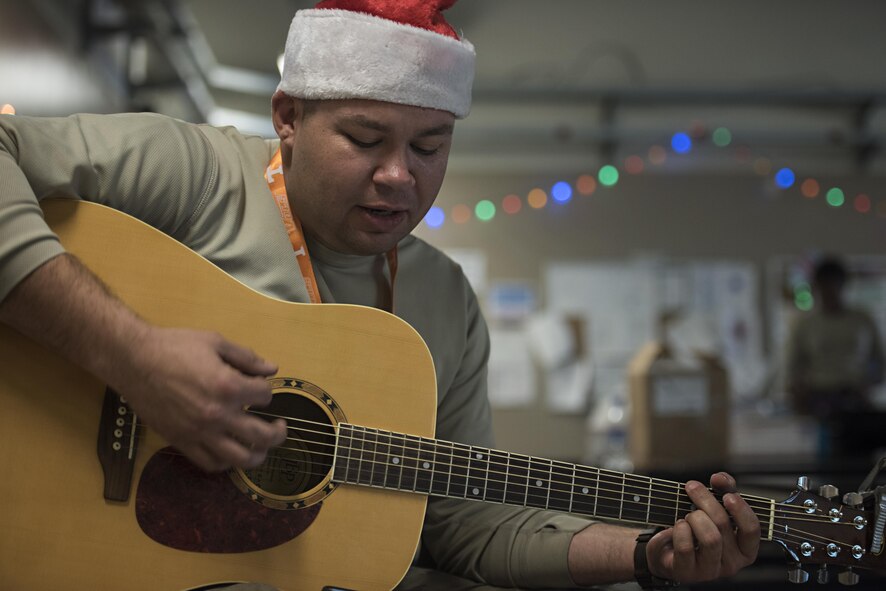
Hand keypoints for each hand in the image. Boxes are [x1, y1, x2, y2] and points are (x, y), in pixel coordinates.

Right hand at [115, 327, 286, 471]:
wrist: (133, 360)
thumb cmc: (174, 346)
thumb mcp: (215, 342)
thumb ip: (247, 358)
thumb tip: (272, 369)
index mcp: (228, 386)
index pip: (265, 396)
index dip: (265, 391)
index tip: (258, 387)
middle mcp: (217, 414)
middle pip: (262, 435)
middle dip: (278, 432)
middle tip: (281, 427)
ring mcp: (199, 432)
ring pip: (240, 458)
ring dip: (258, 455)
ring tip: (262, 447)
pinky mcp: (181, 441)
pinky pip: (209, 463)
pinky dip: (225, 463)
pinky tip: (231, 453)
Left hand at [646, 472, 759, 582]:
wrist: (668, 550)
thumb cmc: (697, 528)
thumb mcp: (715, 506)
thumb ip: (724, 489)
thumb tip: (720, 478)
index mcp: (745, 549)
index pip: (752, 530)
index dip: (741, 510)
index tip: (727, 495)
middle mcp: (732, 564)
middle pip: (724, 525)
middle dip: (705, 500)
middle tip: (692, 488)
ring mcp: (710, 571)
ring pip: (709, 537)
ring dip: (694, 517)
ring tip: (687, 515)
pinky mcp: (688, 572)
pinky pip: (686, 546)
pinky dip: (680, 529)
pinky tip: (679, 525)